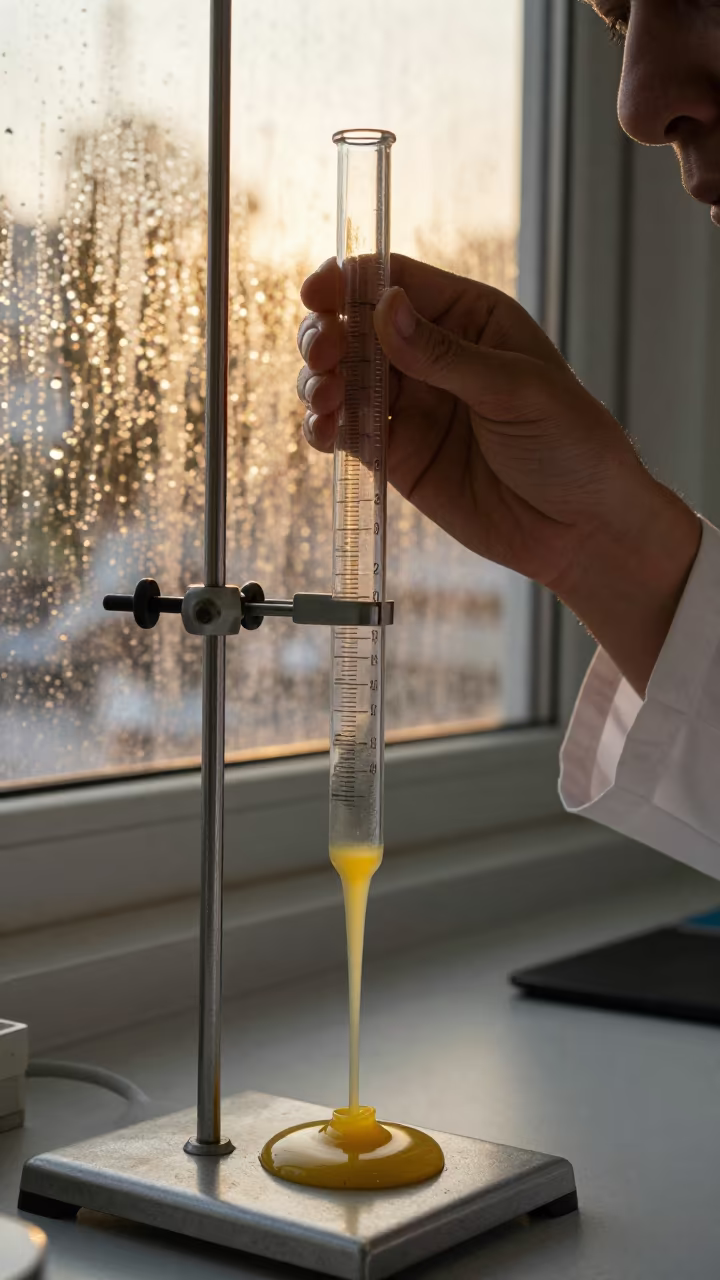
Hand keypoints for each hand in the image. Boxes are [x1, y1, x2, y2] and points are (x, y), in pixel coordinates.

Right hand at [297, 254, 700, 693]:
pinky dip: (325, 428)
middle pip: (356, 328)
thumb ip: (446, 355)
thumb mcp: (516, 390)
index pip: (396, 282)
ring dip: (320, 382)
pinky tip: (324, 432)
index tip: (317, 295)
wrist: (582, 529)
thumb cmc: (572, 446)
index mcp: (469, 319)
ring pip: (344, 379)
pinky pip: (348, 432)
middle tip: (321, 355)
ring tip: (324, 399)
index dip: (350, 282)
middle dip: (326, 335)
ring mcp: (412, 407)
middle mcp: (432, 356)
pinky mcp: (398, 456)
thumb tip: (385, 309)